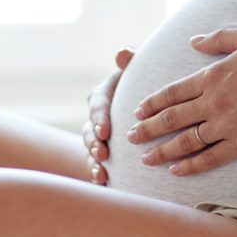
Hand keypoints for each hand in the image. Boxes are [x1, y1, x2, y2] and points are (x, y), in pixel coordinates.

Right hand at [82, 46, 134, 184]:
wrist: (147, 104)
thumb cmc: (141, 80)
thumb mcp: (136, 69)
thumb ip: (131, 60)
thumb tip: (124, 52)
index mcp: (103, 94)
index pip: (97, 104)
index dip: (99, 117)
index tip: (105, 130)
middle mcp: (96, 116)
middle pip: (89, 130)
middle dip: (93, 143)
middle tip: (101, 153)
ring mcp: (98, 136)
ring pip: (90, 149)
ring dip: (94, 161)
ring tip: (101, 173)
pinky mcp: (104, 152)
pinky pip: (97, 164)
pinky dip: (98, 174)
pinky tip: (104, 184)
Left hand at [127, 27, 236, 176]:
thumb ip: (218, 38)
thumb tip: (193, 41)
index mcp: (213, 76)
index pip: (173, 92)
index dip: (152, 103)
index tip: (138, 111)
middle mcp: (214, 102)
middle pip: (172, 118)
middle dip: (147, 128)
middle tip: (130, 136)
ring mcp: (227, 125)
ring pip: (186, 141)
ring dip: (162, 151)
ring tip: (145, 158)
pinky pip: (211, 158)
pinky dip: (191, 166)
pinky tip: (176, 171)